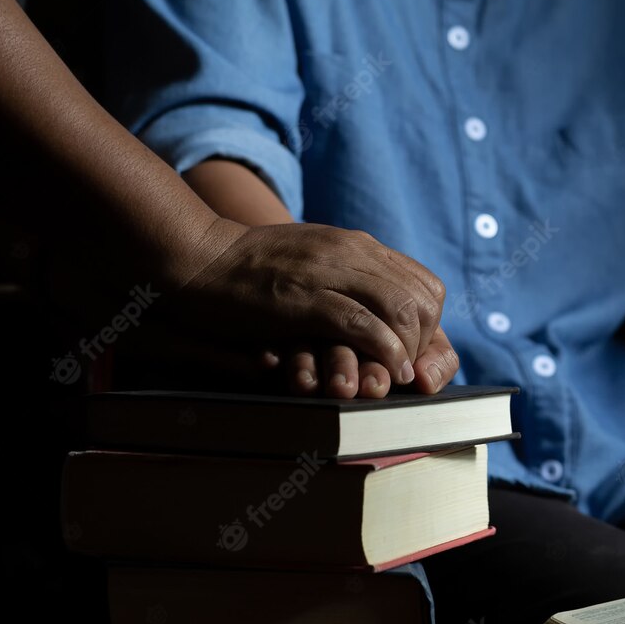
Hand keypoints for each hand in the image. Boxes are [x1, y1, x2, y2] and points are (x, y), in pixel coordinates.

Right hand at [167, 218, 457, 394]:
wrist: (195, 258)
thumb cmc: (249, 270)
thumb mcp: (312, 262)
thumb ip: (347, 279)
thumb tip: (380, 314)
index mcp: (356, 245)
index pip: (424, 284)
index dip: (429, 324)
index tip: (411, 352)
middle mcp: (351, 252)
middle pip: (423, 298)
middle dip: (424, 341)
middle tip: (406, 370)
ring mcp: (329, 273)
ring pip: (401, 309)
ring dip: (408, 349)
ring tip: (398, 378)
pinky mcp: (304, 298)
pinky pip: (363, 325)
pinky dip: (383, 352)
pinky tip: (385, 373)